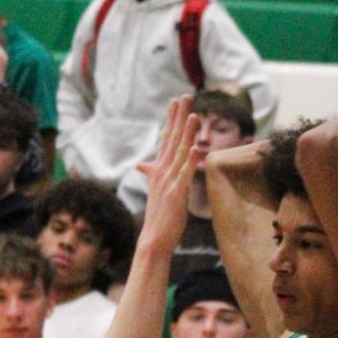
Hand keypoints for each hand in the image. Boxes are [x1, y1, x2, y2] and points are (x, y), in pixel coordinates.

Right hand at [136, 96, 200, 257]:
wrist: (153, 241)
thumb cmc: (158, 218)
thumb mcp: (155, 192)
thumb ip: (151, 175)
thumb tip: (142, 165)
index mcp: (159, 171)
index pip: (166, 139)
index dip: (171, 120)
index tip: (176, 102)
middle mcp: (162, 173)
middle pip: (172, 139)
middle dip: (179, 117)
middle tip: (185, 96)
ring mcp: (169, 183)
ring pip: (179, 153)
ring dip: (186, 134)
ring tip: (194, 115)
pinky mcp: (176, 195)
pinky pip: (184, 175)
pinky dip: (189, 161)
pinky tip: (195, 148)